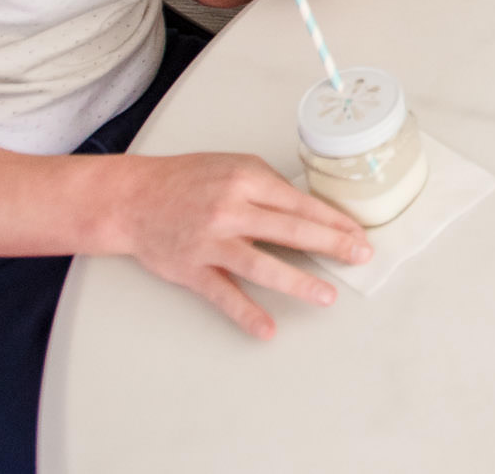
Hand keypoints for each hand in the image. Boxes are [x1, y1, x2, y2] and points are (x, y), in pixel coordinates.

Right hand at [109, 152, 370, 338]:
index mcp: (247, 180)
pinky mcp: (191, 269)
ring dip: (298, 282)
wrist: (133, 198)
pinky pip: (224, 294)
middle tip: (361, 256)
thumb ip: (270, 188)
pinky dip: (246, 313)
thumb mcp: (234, 166)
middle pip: (291, 230)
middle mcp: (231, 210)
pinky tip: (268, 329)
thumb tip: (309, 212)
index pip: (301, 203)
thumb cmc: (188, 179)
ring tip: (327, 295)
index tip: (359, 234)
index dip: (334, 221)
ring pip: (261, 265)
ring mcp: (210, 242)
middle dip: (332, 244)